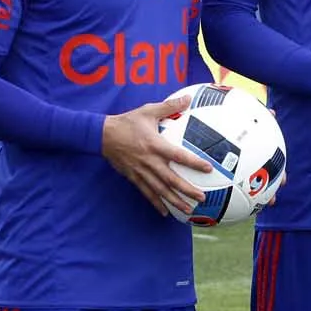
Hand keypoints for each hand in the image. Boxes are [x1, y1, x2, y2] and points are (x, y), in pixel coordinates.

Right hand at [101, 92, 208, 214]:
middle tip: (201, 198)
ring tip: (188, 210)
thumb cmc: (128, 122)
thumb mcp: (148, 110)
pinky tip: (165, 212)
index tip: (208, 168)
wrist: (103, 135)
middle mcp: (149, 161)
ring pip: (160, 190)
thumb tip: (188, 98)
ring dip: (174, 201)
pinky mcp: (133, 177)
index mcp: (155, 145)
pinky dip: (156, 203)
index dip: (194, 163)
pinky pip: (146, 193)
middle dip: (187, 190)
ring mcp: (141, 171)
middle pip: (171, 179)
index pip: (178, 156)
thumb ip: (169, 106)